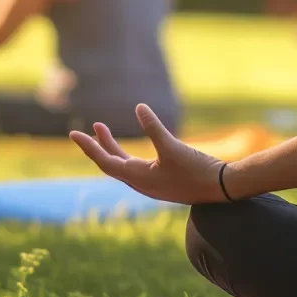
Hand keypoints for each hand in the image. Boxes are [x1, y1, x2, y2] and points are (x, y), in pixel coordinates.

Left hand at [70, 104, 229, 204]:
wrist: (223, 189)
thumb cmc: (198, 170)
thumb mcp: (173, 147)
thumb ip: (154, 128)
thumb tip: (138, 107)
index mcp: (140, 178)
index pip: (105, 162)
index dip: (89, 147)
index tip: (73, 134)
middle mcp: (142, 184)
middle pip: (112, 164)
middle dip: (99, 145)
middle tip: (92, 126)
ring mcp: (153, 185)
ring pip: (124, 167)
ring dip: (112, 149)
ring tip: (103, 132)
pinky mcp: (163, 183)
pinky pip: (136, 169)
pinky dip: (127, 156)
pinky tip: (133, 150)